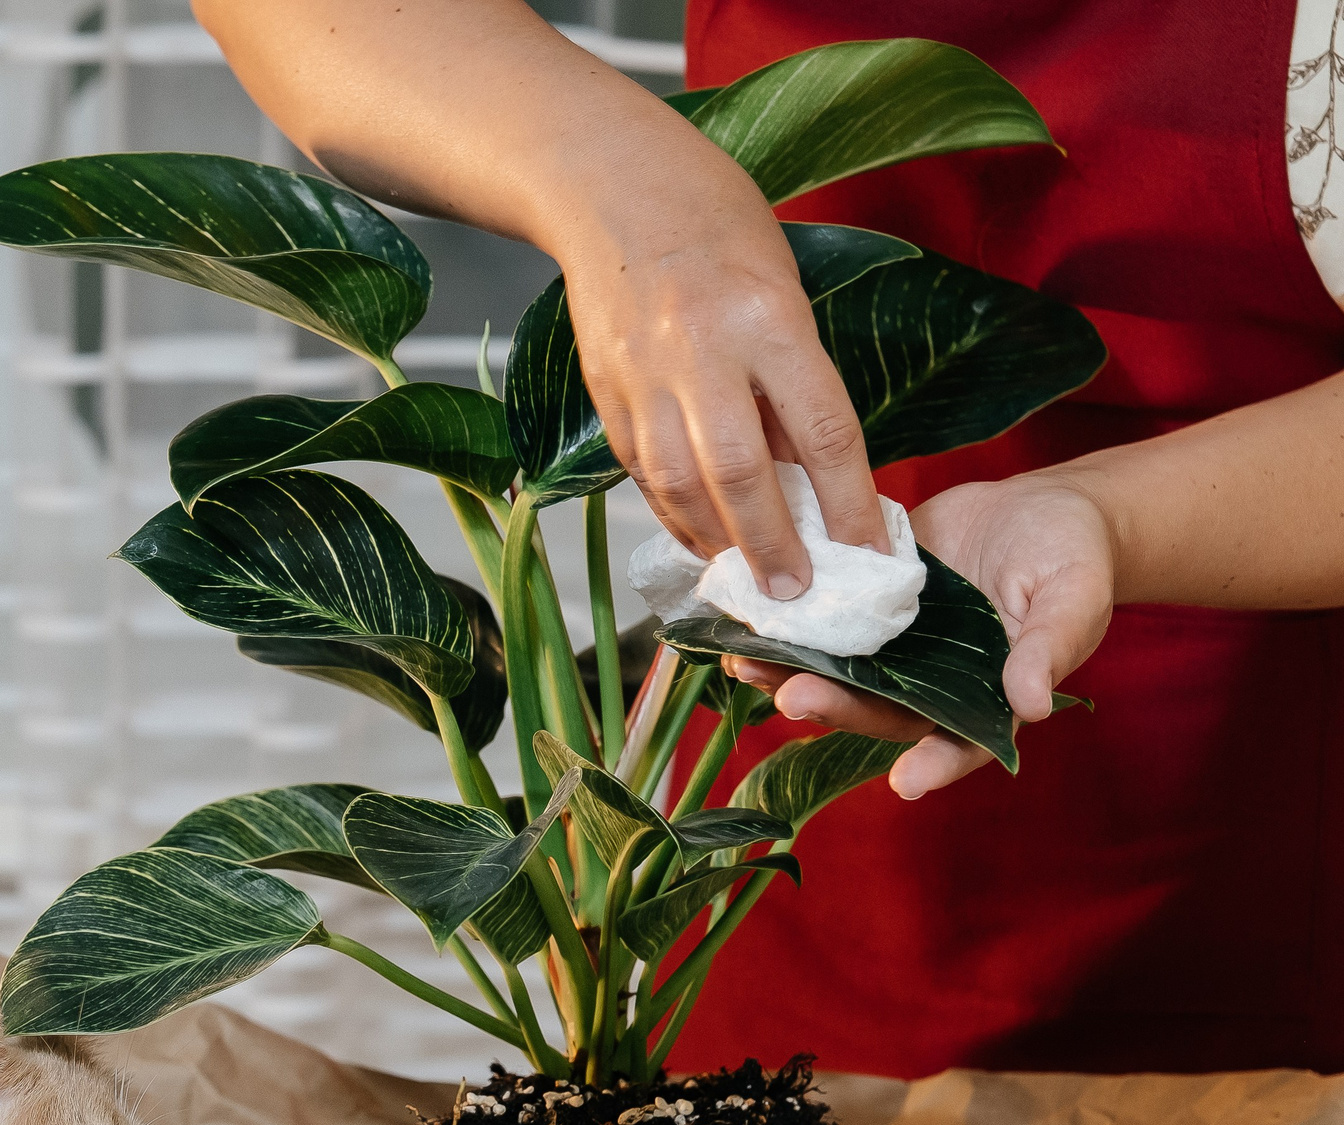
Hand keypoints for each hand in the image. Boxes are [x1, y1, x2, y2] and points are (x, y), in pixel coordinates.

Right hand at [551, 128, 889, 592]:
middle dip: (771, 544)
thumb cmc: (716, 225)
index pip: (824, 433)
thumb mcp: (782, 289)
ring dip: (714, 540)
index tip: (867, 556)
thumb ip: (792, 381)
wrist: (612, 184)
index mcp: (769, 319)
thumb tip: (805, 475)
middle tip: (793, 593)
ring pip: (679, 484)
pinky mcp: (604, 389)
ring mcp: (644, 375)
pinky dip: (671, 511)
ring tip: (742, 576)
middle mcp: (703, 352)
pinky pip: (641, 469)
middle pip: (740, 474)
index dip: (848, 506)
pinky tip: (695, 535)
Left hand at [725, 471, 1115, 797]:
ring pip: (840, 673)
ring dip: (792, 672)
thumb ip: (1050, 647)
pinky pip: (826, 624)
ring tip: (748, 664)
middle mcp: (930, 683)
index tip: (906, 782)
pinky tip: (747, 617)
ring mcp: (894, 648)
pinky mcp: (867, 608)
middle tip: (792, 696)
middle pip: (879, 710)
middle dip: (835, 707)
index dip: (935, 764)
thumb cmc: (1074, 556)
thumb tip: (1031, 706)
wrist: (1039, 506)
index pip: (961, 742)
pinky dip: (788, 624)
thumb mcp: (1074, 594)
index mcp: (986, 696)